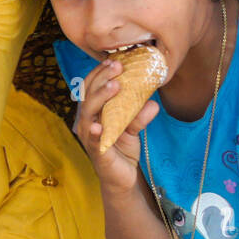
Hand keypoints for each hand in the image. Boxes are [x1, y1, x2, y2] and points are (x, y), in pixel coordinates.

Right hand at [73, 57, 158, 194]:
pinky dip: (94, 131)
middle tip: (117, 66)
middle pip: (88, 95)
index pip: (91, 87)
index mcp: (92, 112)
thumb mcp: (132, 128)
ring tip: (114, 86)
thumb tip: (152, 104)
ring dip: (100, 98)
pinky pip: (93, 139)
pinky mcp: (96, 151)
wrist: (122, 178)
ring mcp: (88, 136)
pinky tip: (97, 125)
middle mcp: (86, 121)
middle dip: (102, 79)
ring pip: (89, 113)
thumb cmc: (121, 149)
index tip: (114, 60)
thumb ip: (138, 116)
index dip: (100, 73)